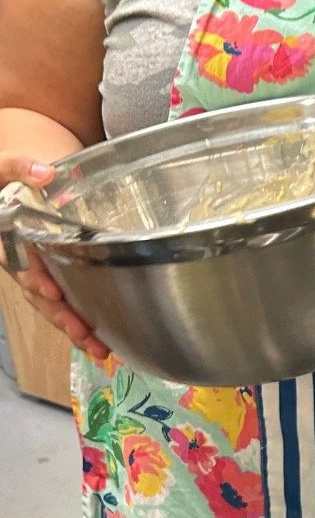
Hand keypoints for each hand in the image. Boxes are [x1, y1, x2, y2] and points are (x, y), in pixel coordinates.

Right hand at [0, 152, 109, 358]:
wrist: (8, 181)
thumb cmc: (4, 177)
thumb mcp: (2, 167)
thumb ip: (18, 168)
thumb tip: (43, 173)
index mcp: (6, 240)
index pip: (20, 264)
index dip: (36, 280)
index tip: (53, 292)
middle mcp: (19, 261)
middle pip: (38, 295)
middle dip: (61, 317)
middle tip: (85, 336)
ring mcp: (34, 271)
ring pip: (51, 305)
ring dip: (74, 328)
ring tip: (100, 350)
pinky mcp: (51, 274)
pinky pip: (62, 301)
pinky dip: (79, 321)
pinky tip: (101, 340)